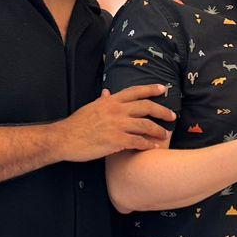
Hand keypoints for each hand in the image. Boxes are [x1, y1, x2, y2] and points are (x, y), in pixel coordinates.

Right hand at [56, 85, 176, 160]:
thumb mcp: (91, 108)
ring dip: (158, 130)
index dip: (151, 89)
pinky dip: (147, 145)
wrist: (64, 138)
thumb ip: (103, 101)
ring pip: (145, 125)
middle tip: (172, 116)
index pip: (135, 91)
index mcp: (111, 101)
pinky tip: (153, 148)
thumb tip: (107, 93)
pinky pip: (137, 142)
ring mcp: (117, 125)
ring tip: (164, 135)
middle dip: (162, 111)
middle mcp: (116, 110)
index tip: (163, 89)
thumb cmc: (77, 124)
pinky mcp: (116, 140)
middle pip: (146, 107)